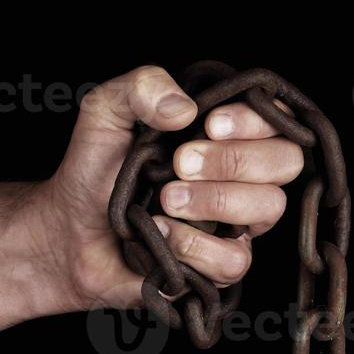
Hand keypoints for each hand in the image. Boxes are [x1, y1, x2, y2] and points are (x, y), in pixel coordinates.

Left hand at [11, 65, 302, 313]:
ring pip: (269, 209)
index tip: (209, 125)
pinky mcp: (219, 267)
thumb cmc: (92, 171)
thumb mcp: (105, 111)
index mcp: (226, 135)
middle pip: (285, 163)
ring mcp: (236, 224)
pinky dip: (194, 247)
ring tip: (164, 200)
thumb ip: (141, 86)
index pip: (277, 120)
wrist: (67, 232)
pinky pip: (235, 259)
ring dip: (214, 201)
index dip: (254, 121)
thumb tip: (185, 109)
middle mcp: (241, 177)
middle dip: (232, 161)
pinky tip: (160, 235)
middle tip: (179, 164)